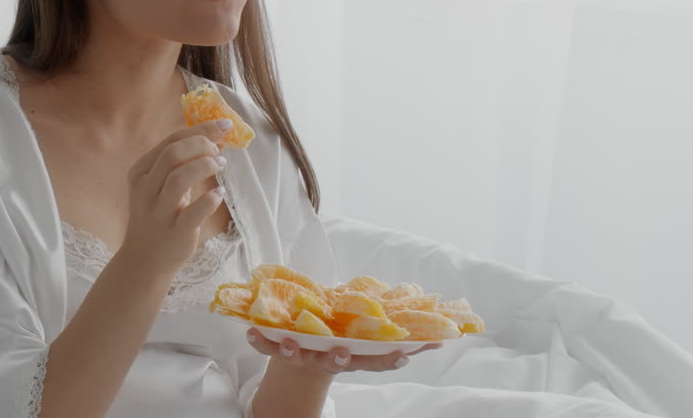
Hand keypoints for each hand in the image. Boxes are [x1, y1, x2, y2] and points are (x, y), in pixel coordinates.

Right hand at [116, 119, 233, 276]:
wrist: (146, 258)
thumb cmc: (160, 214)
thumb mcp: (161, 185)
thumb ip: (182, 162)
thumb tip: (215, 138)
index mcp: (141, 171)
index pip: (170, 141)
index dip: (199, 129)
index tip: (224, 124)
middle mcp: (146, 189)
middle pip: (171, 155)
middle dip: (201, 145)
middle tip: (218, 150)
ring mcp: (159, 211)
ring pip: (178, 179)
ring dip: (204, 166)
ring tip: (220, 165)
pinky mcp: (174, 232)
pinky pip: (193, 212)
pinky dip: (209, 199)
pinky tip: (220, 194)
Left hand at [245, 327, 441, 374]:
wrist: (299, 357)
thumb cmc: (338, 339)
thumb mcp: (365, 337)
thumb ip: (395, 334)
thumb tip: (443, 330)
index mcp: (352, 354)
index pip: (375, 360)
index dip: (388, 359)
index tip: (403, 354)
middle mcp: (328, 358)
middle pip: (336, 362)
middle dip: (339, 358)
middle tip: (342, 353)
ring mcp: (303, 356)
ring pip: (299, 357)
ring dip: (292, 351)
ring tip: (287, 343)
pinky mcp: (278, 349)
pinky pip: (265, 345)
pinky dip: (257, 339)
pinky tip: (248, 330)